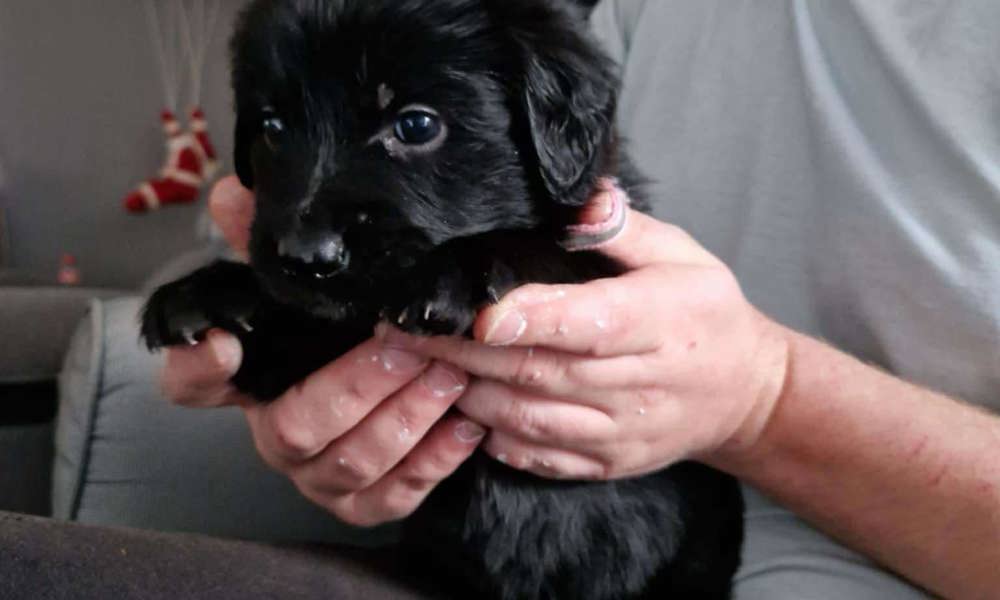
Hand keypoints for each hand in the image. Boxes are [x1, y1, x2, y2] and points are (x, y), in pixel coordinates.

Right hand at [160, 177, 484, 525]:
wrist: (418, 379)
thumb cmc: (355, 328)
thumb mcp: (321, 284)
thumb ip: (274, 242)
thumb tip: (233, 193)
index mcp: (252, 380)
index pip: (192, 382)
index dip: (197, 366)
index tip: (223, 340)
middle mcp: (277, 433)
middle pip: (293, 426)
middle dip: (356, 384)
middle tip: (407, 344)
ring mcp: (319, 476)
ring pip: (350, 463)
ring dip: (405, 416)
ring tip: (450, 374)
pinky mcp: (366, 504)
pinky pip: (394, 496)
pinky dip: (434, 461)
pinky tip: (467, 425)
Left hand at [377, 182, 789, 479]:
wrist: (745, 393)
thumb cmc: (705, 314)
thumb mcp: (684, 254)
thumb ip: (626, 228)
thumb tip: (578, 201)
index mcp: (657, 322)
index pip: (587, 322)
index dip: (530, 318)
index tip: (477, 312)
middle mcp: (638, 383)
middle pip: (540, 370)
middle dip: (467, 353)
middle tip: (408, 332)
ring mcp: (622, 430)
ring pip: (531, 419)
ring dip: (471, 395)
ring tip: (420, 368)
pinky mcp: (609, 462)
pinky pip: (543, 459)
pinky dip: (498, 441)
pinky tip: (463, 415)